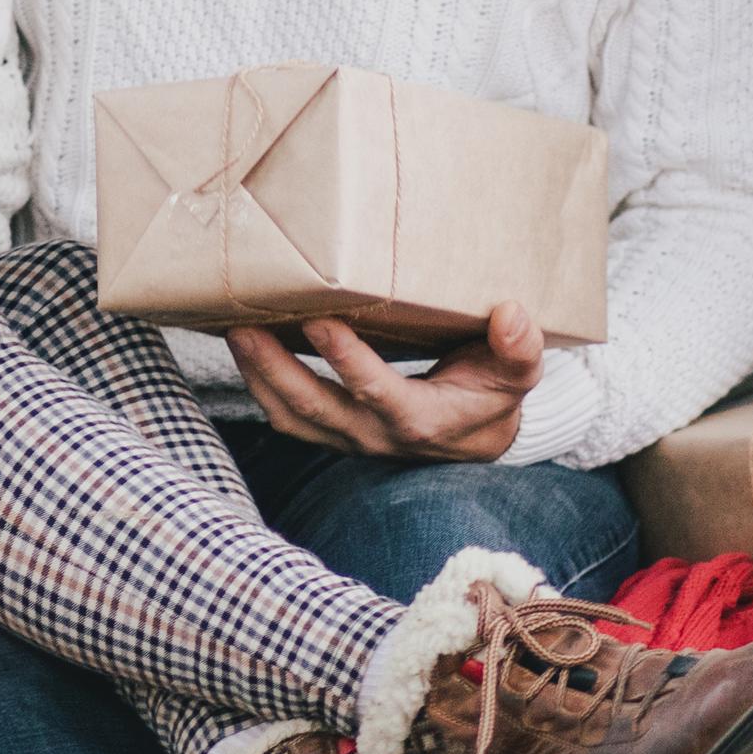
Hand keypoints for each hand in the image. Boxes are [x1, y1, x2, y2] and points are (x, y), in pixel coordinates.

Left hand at [229, 303, 543, 462]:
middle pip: (316, 409)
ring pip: (291, 417)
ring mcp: (350, 438)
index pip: (378, 394)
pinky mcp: (332, 432)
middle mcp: (378, 436)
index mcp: (423, 421)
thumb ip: (519, 349)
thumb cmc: (494, 394)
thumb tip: (513, 315)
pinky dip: (260, 385)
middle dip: (277, 369)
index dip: (348, 362)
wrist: (478, 438)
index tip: (320, 321)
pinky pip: (287, 417)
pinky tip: (243, 348)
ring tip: (233, 331)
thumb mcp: (518, 374)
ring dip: (258, 377)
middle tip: (245, 326)